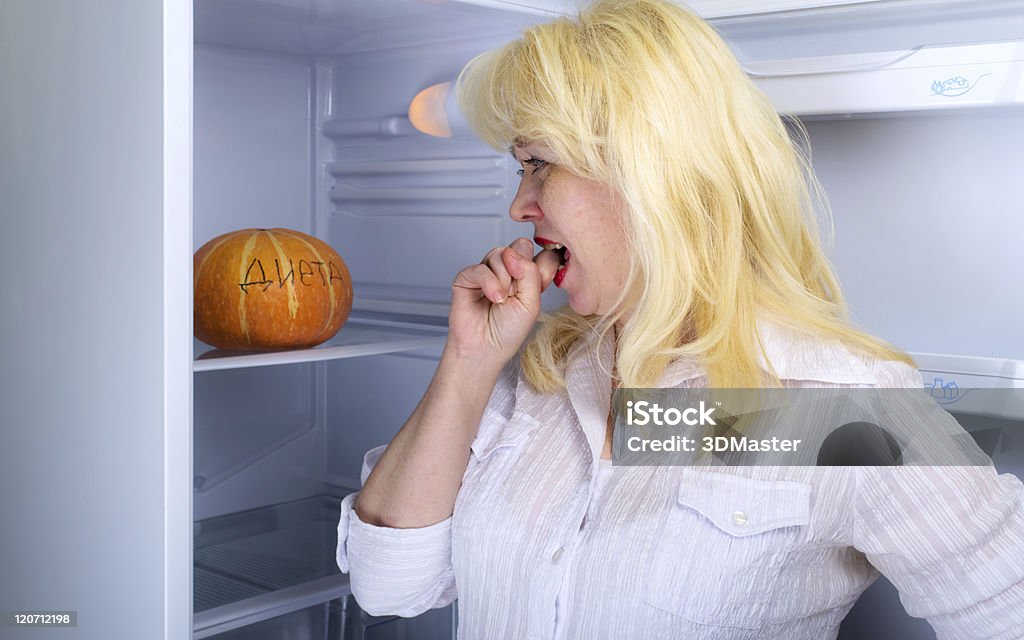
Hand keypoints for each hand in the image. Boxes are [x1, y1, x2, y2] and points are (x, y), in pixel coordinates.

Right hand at [447, 237, 560, 365]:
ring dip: (504, 279)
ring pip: (500, 253)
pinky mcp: (468, 276)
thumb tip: (516, 249)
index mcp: (529, 277)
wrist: (484, 349)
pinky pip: (481, 267)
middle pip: (520, 247)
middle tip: (516, 291)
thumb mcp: (532, 303)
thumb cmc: (508, 332)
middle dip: (521, 269)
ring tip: (501, 299)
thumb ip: (531, 272)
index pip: (543, 253)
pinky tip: (493, 298)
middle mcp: (510, 271)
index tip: (540, 282)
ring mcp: (489, 272)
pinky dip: (489, 283)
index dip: (543, 264)